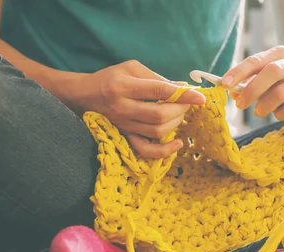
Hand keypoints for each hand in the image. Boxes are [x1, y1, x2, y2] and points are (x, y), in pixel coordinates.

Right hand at [74, 60, 205, 158]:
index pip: (159, 91)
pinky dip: (164, 151)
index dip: (183, 95)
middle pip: (159, 115)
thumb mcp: (131, 68)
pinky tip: (177, 143)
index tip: (200, 97)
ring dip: (175, 123)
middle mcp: (122, 108)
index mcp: (123, 86)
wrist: (83, 95)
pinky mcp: (124, 137)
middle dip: (181, 109)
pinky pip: (145, 150)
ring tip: (179, 113)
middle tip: (187, 102)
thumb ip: (157, 78)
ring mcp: (123, 125)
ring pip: (156, 131)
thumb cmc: (110, 78)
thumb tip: (183, 88)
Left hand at [222, 45, 283, 121]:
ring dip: (264, 106)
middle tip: (240, 105)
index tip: (225, 84)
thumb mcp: (264, 81)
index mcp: (279, 53)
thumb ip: (247, 85)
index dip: (239, 72)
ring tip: (258, 112)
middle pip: (271, 72)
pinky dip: (280, 114)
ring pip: (280, 92)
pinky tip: (278, 114)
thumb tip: (232, 92)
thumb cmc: (282, 85)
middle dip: (252, 90)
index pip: (256, 60)